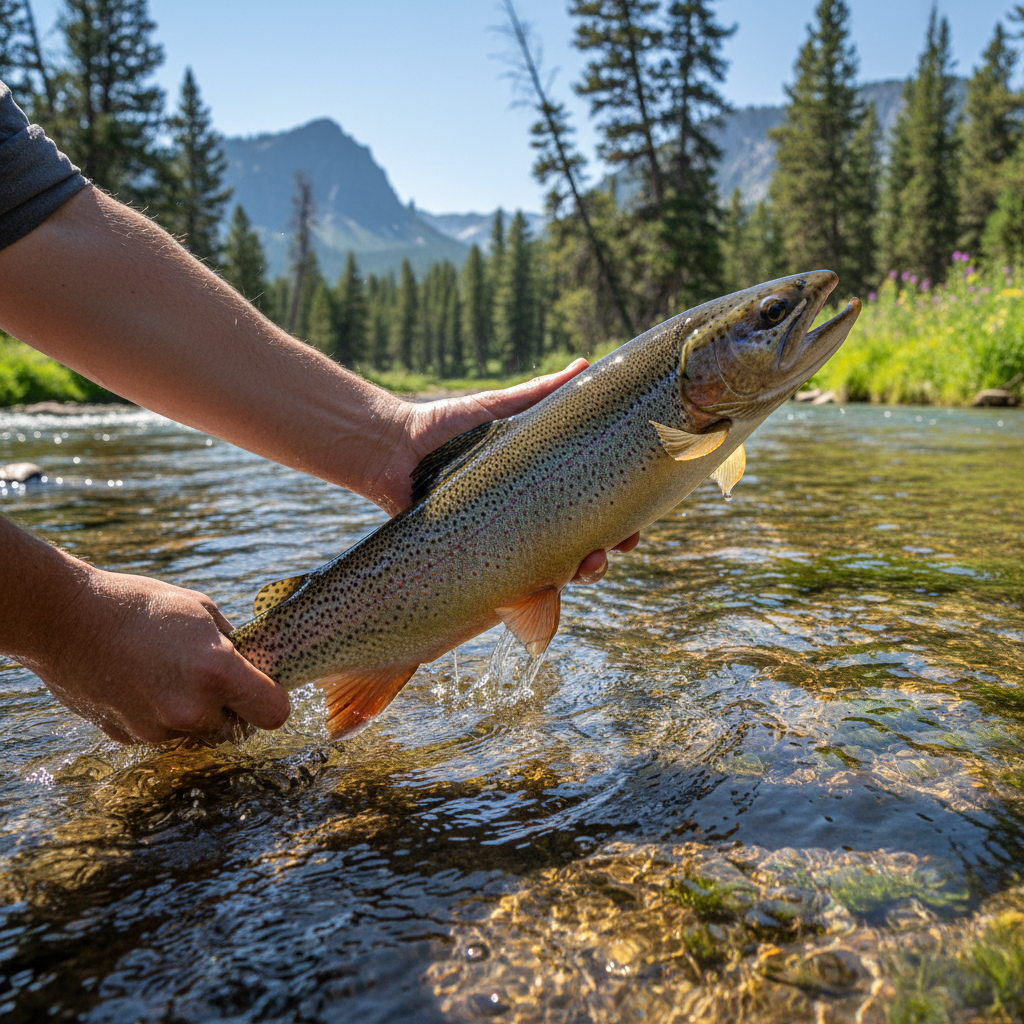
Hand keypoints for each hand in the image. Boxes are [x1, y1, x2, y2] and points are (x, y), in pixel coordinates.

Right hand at [24, 566, 288, 743]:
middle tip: (204, 671)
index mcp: (217, 675)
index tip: (263, 688)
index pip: (274, 713)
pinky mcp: (126, 738)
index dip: (272, 700)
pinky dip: (156, 713)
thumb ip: (234, 646)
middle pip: (234, 725)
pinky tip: (138, 680)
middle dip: (227, 703)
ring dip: (190, 709)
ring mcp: (156, 730)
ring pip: (195, 729)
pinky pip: (160, 731)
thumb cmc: (139, 606)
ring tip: (163, 669)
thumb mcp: (201, 611)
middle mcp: (190, 711)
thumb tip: (252, 665)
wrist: (65, 619)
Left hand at [365, 358, 640, 582]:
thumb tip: (583, 364)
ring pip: (554, 570)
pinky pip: (512, 583)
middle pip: (582, 545)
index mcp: (540, 488)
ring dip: (583, 572)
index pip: (591, 509)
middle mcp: (527, 520)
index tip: (639, 518)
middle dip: (609, 549)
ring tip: (588, 563)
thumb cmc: (447, 427)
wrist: (394, 450)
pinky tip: (551, 582)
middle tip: (620, 542)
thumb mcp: (499, 409)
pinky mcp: (478, 561)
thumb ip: (540, 393)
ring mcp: (504, 544)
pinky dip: (536, 588)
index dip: (621, 519)